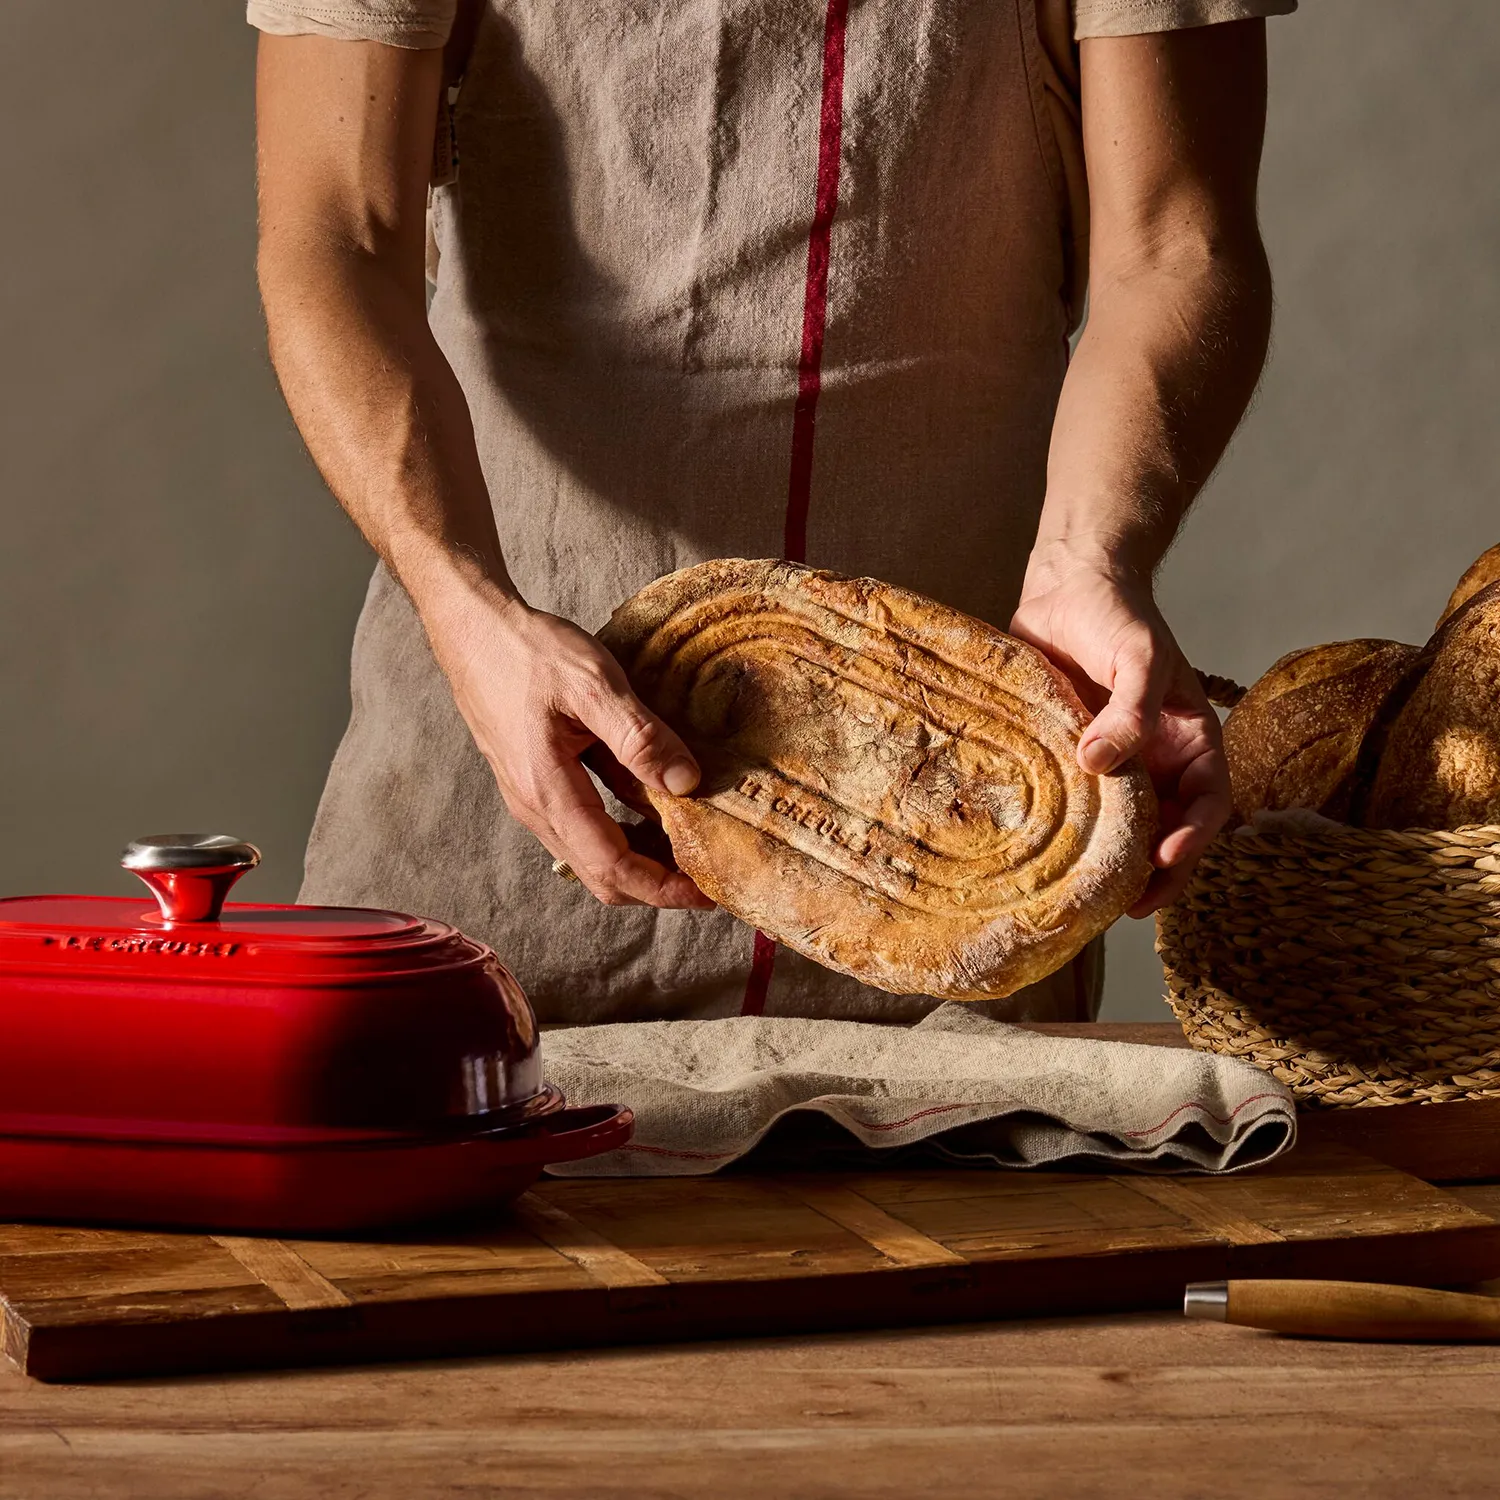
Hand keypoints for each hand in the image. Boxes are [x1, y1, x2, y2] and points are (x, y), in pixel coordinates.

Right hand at [430, 592, 713, 909]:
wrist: (472, 628)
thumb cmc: (527, 651)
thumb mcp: (593, 684)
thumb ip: (640, 737)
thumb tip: (686, 783)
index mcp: (549, 791)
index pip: (612, 866)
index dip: (662, 888)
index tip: (707, 891)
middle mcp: (536, 807)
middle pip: (602, 874)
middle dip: (656, 885)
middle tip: (707, 873)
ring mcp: (531, 798)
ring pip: (591, 854)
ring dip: (640, 859)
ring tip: (688, 843)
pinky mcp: (534, 782)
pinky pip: (582, 827)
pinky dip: (621, 830)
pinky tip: (650, 805)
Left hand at [1010, 548, 1230, 915]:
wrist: (1067, 588)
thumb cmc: (1116, 615)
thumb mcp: (1138, 656)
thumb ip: (1130, 709)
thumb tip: (1101, 762)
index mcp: (1190, 741)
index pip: (1209, 803)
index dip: (1194, 838)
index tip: (1166, 859)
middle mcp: (1157, 763)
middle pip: (1169, 831)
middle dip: (1157, 873)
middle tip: (1128, 903)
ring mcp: (1114, 767)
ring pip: (1124, 829)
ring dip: (1114, 863)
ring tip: (1092, 896)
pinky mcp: (1069, 763)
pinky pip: (1077, 808)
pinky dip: (1072, 836)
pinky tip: (1052, 859)